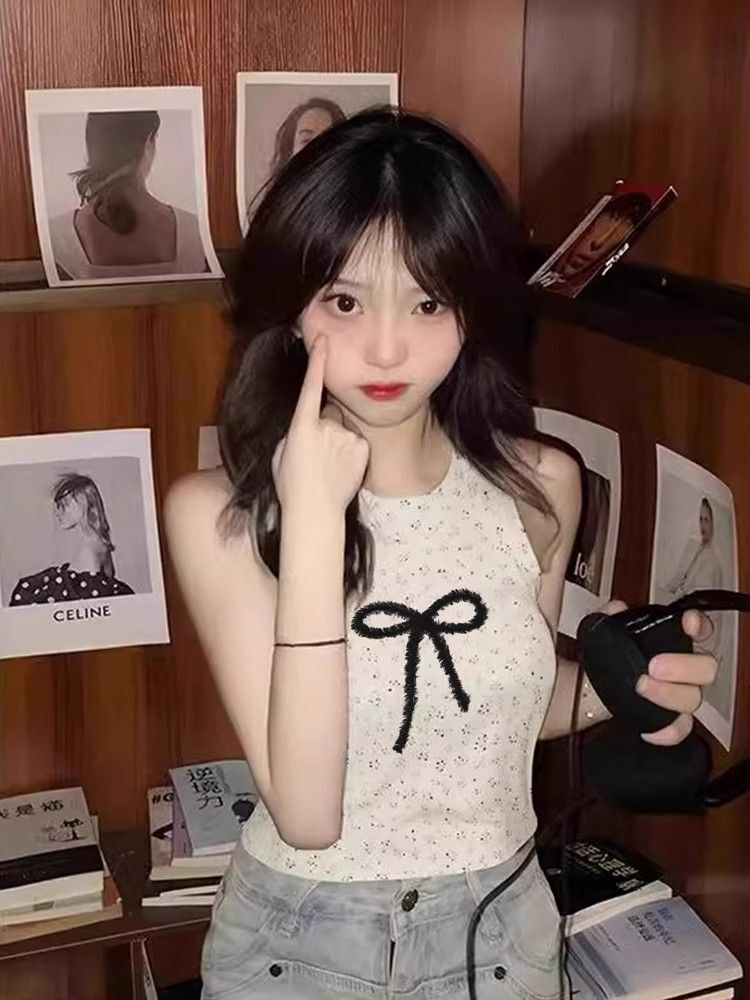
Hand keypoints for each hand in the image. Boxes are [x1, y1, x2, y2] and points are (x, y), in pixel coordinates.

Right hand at [272, 333, 369, 514]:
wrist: (315, 512)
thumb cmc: (292, 485)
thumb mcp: (283, 452)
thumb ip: (297, 430)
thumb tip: (309, 424)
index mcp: (301, 425)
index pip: (311, 385)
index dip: (317, 360)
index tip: (323, 339)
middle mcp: (326, 426)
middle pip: (329, 413)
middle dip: (325, 425)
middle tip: (317, 454)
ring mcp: (347, 436)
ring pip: (343, 429)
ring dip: (338, 441)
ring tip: (328, 467)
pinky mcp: (362, 448)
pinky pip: (356, 442)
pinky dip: (350, 452)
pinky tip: (341, 470)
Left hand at [601, 600, 717, 745]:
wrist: (590, 689)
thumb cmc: (607, 659)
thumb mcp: (603, 631)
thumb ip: (609, 616)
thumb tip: (616, 609)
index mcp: (672, 642)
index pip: (699, 629)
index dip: (699, 626)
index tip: (688, 623)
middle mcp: (684, 669)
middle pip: (706, 668)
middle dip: (683, 666)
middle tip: (654, 666)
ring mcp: (679, 695)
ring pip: (692, 698)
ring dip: (668, 694)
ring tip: (641, 687)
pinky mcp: (668, 720)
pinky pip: (679, 730)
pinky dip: (667, 731)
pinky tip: (649, 728)